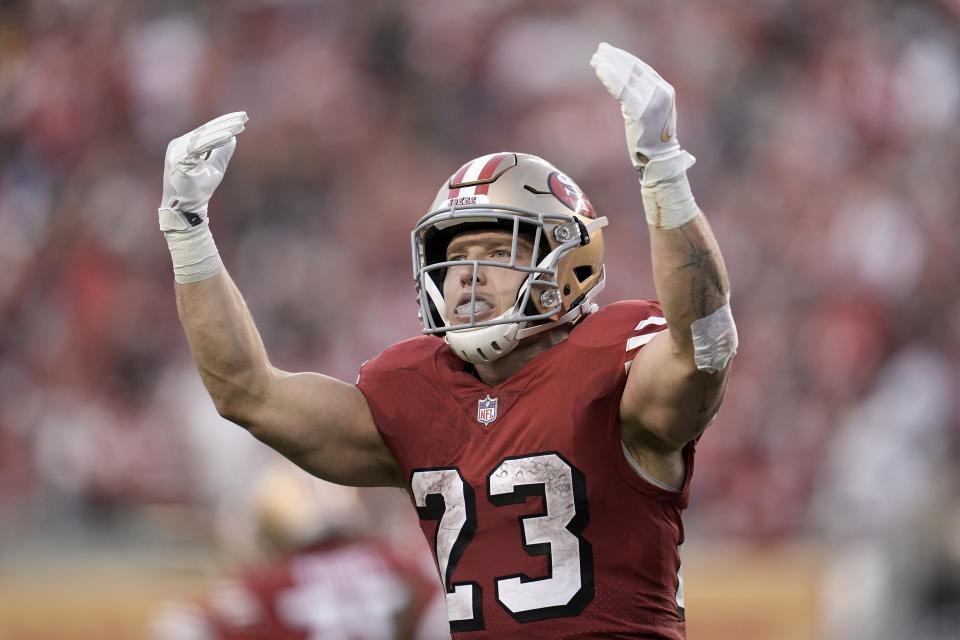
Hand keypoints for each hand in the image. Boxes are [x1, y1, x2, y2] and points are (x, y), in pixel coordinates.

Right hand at [158, 112, 247, 231]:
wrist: (187, 209)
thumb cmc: (199, 190)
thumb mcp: (215, 169)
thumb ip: (221, 153)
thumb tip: (233, 137)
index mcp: (185, 145)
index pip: (206, 130)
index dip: (223, 123)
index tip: (242, 118)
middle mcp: (178, 145)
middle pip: (205, 130)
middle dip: (225, 122)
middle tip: (244, 116)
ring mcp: (177, 152)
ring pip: (203, 136)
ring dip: (222, 129)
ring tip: (239, 125)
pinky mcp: (178, 160)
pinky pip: (199, 147)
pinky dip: (214, 141)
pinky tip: (229, 136)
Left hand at [590, 43, 682, 168]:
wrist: (660, 159)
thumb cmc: (650, 139)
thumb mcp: (649, 112)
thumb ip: (640, 96)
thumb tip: (621, 84)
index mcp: (665, 90)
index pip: (642, 69)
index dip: (625, 59)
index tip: (610, 52)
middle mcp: (661, 92)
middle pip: (634, 69)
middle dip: (615, 58)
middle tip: (599, 50)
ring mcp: (653, 101)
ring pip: (627, 78)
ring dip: (609, 66)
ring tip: (595, 59)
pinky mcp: (642, 111)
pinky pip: (622, 90)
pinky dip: (610, 79)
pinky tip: (599, 72)